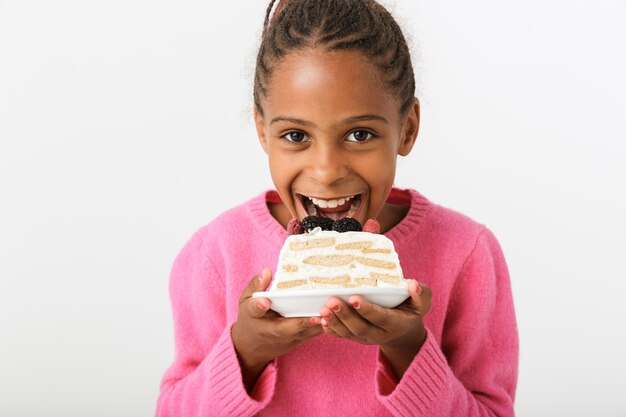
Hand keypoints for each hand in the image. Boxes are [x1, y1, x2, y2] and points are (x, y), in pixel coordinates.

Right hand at [232, 268, 323, 388]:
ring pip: (306, 332)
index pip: (256, 312)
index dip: (260, 306)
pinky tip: (339, 312)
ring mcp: (290, 338)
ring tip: (335, 309)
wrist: (254, 347)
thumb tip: (266, 271)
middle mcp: (274, 332)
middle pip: (289, 327)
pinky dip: (327, 324)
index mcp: (256, 318)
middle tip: (319, 310)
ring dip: (321, 322)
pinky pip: (315, 332)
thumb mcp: (245, 301)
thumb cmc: (251, 318)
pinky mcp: (303, 339)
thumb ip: (256, 286)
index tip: (265, 301)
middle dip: (305, 320)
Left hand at [318, 280, 431, 377]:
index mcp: (396, 323)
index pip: (381, 318)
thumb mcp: (422, 302)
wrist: (403, 330)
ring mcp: (365, 337)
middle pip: (361, 328)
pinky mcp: (354, 337)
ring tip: (323, 309)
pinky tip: (316, 319)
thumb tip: (413, 284)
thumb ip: (422, 294)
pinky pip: (340, 335)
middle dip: (346, 315)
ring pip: (348, 333)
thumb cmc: (411, 308)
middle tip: (332, 301)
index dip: (367, 310)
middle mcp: (379, 334)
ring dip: (334, 321)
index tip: (354, 298)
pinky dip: (328, 329)